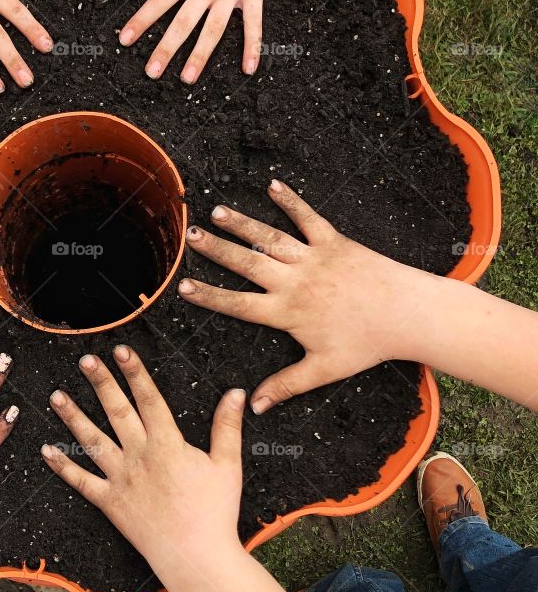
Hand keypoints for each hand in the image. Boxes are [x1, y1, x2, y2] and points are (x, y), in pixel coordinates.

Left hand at [41, 346, 247, 581]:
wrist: (196, 559)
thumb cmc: (216, 513)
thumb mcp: (228, 465)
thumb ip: (227, 426)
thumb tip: (236, 392)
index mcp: (167, 444)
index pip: (149, 399)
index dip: (135, 372)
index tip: (122, 350)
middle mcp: (139, 456)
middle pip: (116, 412)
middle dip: (100, 382)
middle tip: (85, 359)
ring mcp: (121, 479)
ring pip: (92, 441)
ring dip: (73, 417)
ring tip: (56, 395)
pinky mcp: (110, 503)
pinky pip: (81, 482)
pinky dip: (63, 467)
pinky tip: (46, 450)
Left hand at [118, 0, 295, 81]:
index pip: (159, 1)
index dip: (140, 21)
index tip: (124, 40)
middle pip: (183, 23)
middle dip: (165, 49)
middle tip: (151, 72)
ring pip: (213, 30)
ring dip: (200, 56)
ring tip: (187, 79)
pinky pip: (254, 24)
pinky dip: (252, 46)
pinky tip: (248, 69)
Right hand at [178, 179, 431, 413]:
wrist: (408, 314)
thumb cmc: (367, 344)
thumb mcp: (323, 370)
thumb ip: (285, 386)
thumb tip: (254, 406)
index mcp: (288, 312)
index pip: (238, 304)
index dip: (209, 296)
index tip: (183, 286)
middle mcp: (294, 282)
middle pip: (246, 263)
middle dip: (216, 249)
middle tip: (192, 235)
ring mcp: (313, 258)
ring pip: (270, 237)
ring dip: (242, 223)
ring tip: (217, 211)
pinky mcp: (334, 242)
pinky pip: (307, 217)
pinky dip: (290, 200)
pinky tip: (273, 185)